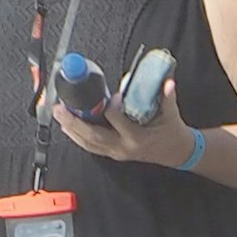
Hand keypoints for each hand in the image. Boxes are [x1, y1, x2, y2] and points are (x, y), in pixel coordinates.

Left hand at [54, 90, 199, 170]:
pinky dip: (78, 137)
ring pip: (89, 144)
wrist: (177, 152)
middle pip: (93, 136)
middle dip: (74, 122)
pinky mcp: (114, 153)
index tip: (110, 95)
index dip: (110, 106)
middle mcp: (124, 147)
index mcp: (137, 138)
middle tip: (60, 109)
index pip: (116, 120)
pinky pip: (92, 147)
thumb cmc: (172, 132)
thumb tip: (167, 83)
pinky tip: (68, 127)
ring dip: (72, 130)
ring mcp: (118, 152)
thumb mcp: (171, 114)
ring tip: (59, 116)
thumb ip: (167, 98)